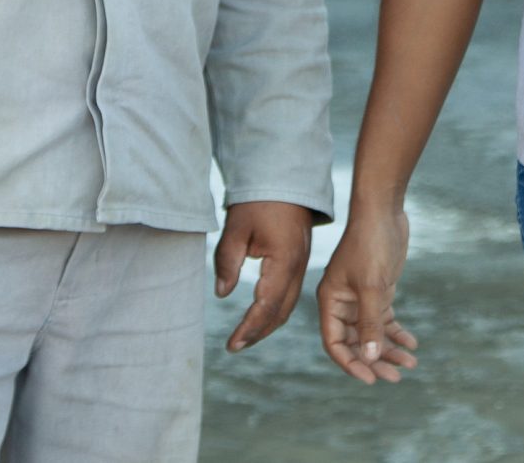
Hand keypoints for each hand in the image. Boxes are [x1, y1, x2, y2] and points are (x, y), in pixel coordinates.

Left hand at [216, 200, 314, 351]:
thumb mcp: (236, 228)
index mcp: (284, 262)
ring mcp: (302, 264)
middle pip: (280, 312)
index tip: (232, 344)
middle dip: (258, 332)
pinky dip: (275, 309)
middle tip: (235, 346)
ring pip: (287, 305)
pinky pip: (290, 293)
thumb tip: (222, 294)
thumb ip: (227, 262)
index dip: (249, 328)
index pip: (266, 306)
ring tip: (245, 336)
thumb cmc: (258, 200)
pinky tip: (261, 313)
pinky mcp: (299, 260)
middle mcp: (298, 268)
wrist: (285, 178)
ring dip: (268, 324)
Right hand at [314, 205, 420, 383]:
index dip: (350, 363)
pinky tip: (412, 344)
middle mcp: (342, 302)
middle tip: (396, 377)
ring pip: (372, 334)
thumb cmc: (370, 245)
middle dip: (374, 361)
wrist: (383, 212)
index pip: (334, 342)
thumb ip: (370, 324)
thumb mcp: (371, 287)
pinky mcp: (378, 291)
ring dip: (389, 350)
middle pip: (354, 342)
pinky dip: (397, 333)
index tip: (371, 379)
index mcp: (330, 301)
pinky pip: (385, 320)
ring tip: (410, 364)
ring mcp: (360, 298)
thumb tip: (370, 358)